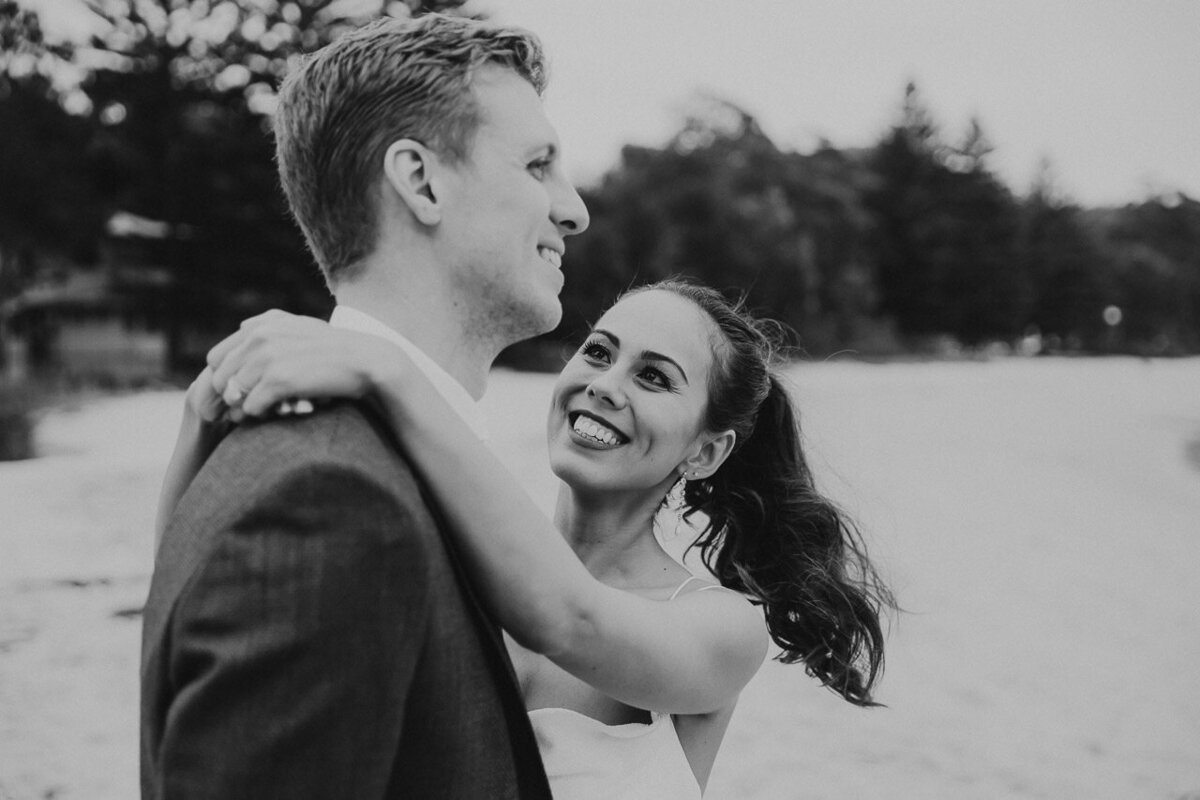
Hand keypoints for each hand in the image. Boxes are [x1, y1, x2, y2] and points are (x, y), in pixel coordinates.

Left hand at [205, 310, 405, 417]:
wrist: (366, 360)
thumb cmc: (334, 348)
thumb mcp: (301, 325)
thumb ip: (269, 323)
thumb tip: (241, 326)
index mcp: (260, 326)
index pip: (217, 359)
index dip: (224, 380)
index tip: (242, 394)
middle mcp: (259, 337)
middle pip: (220, 379)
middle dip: (231, 398)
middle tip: (253, 409)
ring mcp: (267, 358)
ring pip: (233, 395)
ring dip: (247, 409)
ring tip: (270, 412)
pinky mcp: (279, 380)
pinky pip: (251, 407)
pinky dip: (263, 416)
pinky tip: (282, 413)